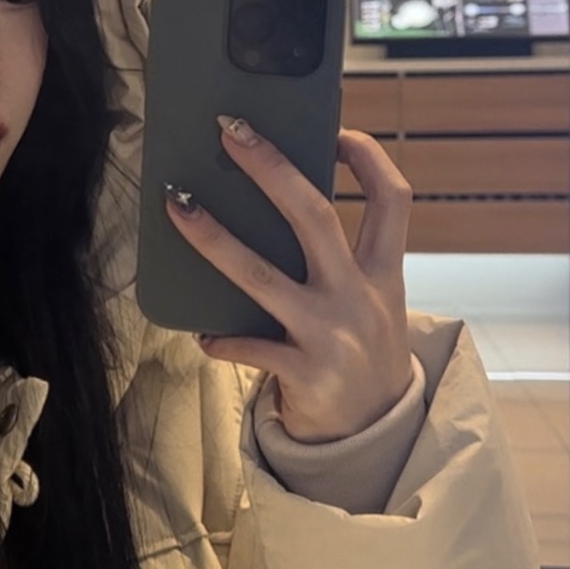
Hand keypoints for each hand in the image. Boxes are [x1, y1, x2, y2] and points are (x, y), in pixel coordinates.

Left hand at [164, 119, 413, 442]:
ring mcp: (332, 337)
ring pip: (262, 276)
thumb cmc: (361, 356)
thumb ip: (342, 262)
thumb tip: (280, 205)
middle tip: (231, 131)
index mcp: (385, 274)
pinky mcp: (305, 375)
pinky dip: (219, 338)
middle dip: (272, 168)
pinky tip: (201, 334)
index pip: (392, 200)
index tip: (336, 131)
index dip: (368, 159)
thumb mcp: (371, 304)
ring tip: (177, 205)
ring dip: (214, 238)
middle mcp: (361, 298)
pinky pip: (247, 347)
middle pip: (316, 216)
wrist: (376, 437)